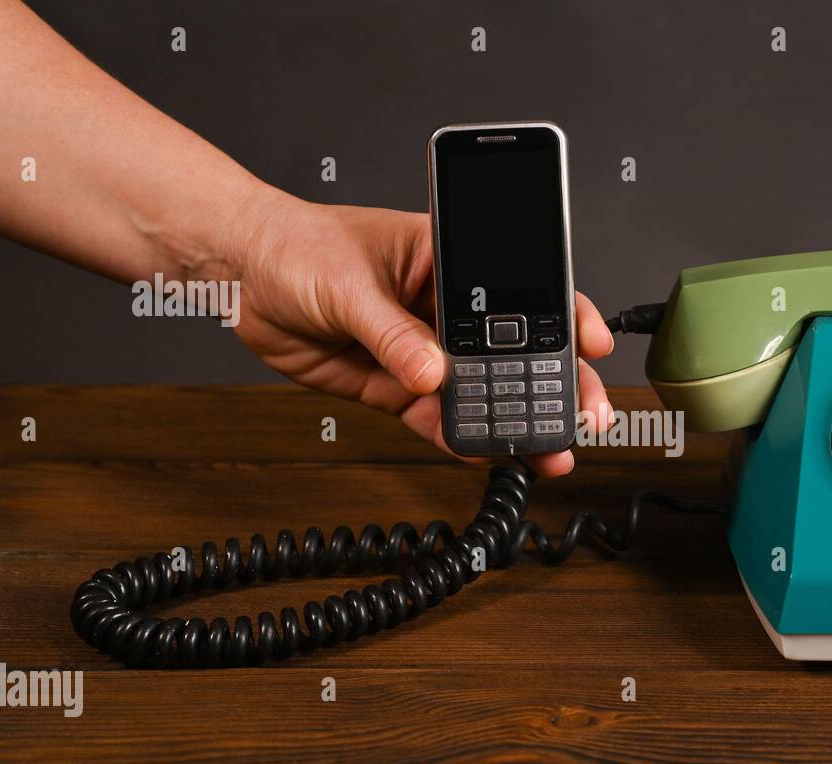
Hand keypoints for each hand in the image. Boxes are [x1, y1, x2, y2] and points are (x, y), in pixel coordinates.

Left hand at [229, 192, 614, 476]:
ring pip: (483, 392)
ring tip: (543, 450)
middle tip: (582, 417)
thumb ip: (392, 333)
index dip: (565, 316)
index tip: (592, 347)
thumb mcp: (348, 282)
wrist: (239, 276)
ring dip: (514, 421)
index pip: (523, 289)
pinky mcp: (397, 389)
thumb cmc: (294, 245)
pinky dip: (460, 438)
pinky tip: (483, 451)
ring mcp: (423, 351)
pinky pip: (437, 419)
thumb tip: (431, 374)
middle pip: (515, 350)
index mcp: (448, 261)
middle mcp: (445, 309)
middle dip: (555, 385)